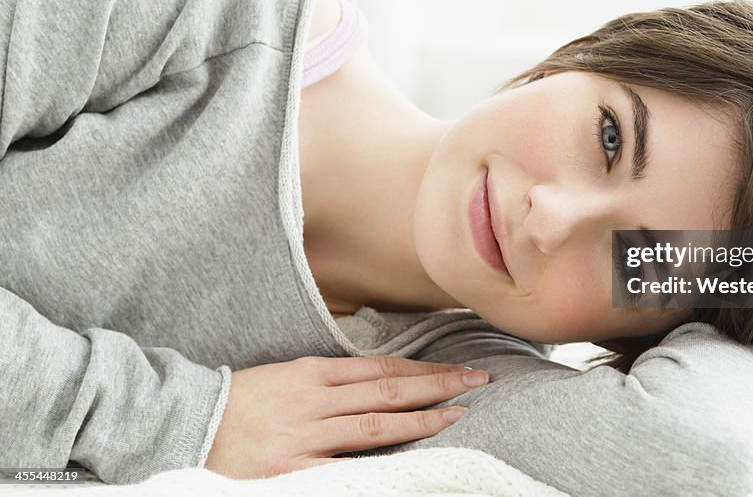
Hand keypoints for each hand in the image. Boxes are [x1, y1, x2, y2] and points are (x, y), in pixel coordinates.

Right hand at [202, 355, 487, 478]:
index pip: (381, 369)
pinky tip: (409, 460)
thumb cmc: (240, 402)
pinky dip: (379, 462)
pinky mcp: (292, 471)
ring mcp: (304, 437)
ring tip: (456, 415)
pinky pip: (345, 465)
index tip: (455, 370)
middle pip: (387, 392)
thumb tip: (379, 382)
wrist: (187, 425)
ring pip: (374, 426)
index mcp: (311, 373)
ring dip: (420, 421)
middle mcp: (313, 401)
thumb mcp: (285, 376)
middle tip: (476, 383)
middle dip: (436, 387)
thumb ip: (329, 381)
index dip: (422, 370)